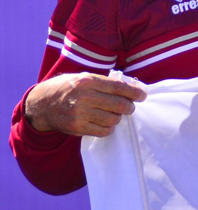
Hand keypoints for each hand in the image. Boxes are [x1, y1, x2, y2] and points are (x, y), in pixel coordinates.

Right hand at [24, 72, 146, 136]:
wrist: (42, 104)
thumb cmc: (68, 88)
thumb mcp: (84, 78)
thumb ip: (105, 83)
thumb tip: (133, 88)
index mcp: (87, 81)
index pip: (118, 87)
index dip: (134, 92)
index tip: (142, 96)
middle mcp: (84, 97)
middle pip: (119, 105)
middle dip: (129, 107)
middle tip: (129, 107)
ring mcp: (80, 114)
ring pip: (113, 119)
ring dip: (118, 118)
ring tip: (113, 114)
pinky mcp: (77, 128)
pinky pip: (103, 131)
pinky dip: (108, 128)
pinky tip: (104, 122)